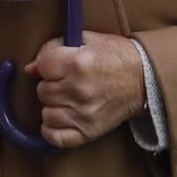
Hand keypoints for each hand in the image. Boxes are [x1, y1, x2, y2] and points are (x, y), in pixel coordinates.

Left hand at [27, 33, 146, 149]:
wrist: (145, 79)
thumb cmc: (116, 56)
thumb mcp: (87, 40)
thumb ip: (54, 47)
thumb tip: (30, 68)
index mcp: (78, 63)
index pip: (42, 67)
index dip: (48, 65)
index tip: (58, 65)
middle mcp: (79, 90)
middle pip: (42, 91)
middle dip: (51, 84)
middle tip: (66, 81)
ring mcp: (84, 113)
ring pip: (46, 113)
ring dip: (53, 106)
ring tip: (68, 98)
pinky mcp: (89, 131)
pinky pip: (56, 137)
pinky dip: (53, 129)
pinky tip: (61, 118)